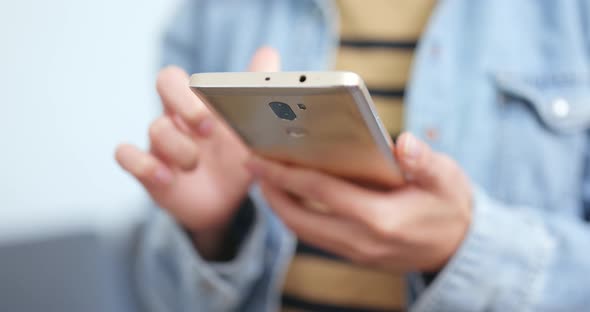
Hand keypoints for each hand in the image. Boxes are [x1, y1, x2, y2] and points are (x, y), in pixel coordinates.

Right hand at [115, 47, 280, 256]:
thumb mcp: (252, 132)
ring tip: (195, 165)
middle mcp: (176, 117)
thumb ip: (259, 96)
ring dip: (180, 148)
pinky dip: (143, 165)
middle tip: (207, 129)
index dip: (192, 91)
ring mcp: (160, 144)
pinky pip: (126, 156)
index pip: (182, 76)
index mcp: (198, 104)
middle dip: (185, 103)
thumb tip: (267, 52)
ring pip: (155, 128)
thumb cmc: (237, 160)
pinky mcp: (149, 172)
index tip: (215, 118)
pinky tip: (167, 178)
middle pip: (165, 82)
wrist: (227, 203)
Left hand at [246, 132, 471, 270]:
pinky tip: (291, 196)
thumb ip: (425, 161)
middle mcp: (362, 240)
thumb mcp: (447, 179)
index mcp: (380, 218)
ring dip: (279, 205)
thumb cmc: (451, 207)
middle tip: (251, 165)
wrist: (460, 248)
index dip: (286, 174)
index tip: (260, 157)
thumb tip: (405, 143)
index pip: (320, 192)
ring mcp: (356, 252)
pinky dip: (297, 216)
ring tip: (264, 179)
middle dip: (271, 191)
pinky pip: (315, 236)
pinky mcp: (355, 255)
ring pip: (304, 231)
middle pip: (300, 218)